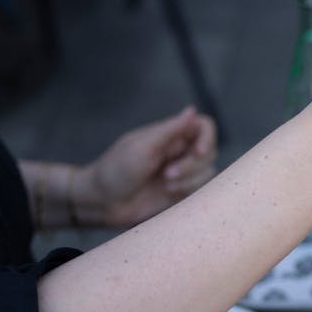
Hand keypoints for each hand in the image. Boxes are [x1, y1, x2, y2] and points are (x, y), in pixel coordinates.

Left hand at [81, 106, 217, 227]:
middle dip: (192, 165)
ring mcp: (181, 172)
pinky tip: (169, 193)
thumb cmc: (116, 171)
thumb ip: (170, 130)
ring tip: (166, 185)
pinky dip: (190, 191)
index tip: (198, 153)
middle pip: (209, 151)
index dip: (208, 138)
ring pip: (207, 172)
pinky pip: (201, 189)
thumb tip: (192, 109)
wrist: (102, 203)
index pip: (204, 126)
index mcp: (169, 134)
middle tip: (167, 175)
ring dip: (190, 180)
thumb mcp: (143, 148)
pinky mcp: (181, 191)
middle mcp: (178, 151)